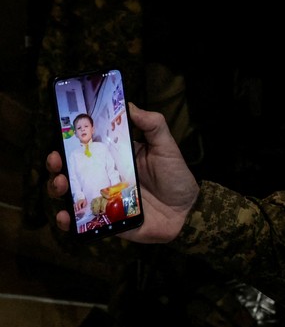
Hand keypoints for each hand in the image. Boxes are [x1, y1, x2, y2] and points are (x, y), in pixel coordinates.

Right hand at [47, 102, 199, 242]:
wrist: (187, 210)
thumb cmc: (176, 176)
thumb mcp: (166, 147)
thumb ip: (152, 125)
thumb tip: (130, 104)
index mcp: (116, 157)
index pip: (88, 147)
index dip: (71, 140)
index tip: (62, 132)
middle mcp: (105, 177)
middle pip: (73, 169)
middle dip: (57, 163)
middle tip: (54, 158)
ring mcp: (103, 199)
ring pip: (72, 194)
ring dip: (58, 188)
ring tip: (60, 182)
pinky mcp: (106, 220)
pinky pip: (82, 222)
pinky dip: (69, 221)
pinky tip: (66, 216)